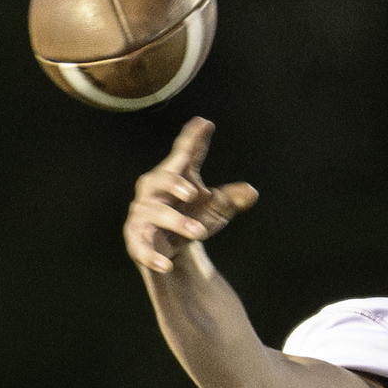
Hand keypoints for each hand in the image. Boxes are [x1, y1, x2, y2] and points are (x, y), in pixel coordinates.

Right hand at [124, 118, 258, 276]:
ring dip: (176, 222)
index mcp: (175, 177)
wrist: (173, 254)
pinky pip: (141, 246)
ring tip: (199, 233)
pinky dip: (153, 256)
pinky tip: (167, 264)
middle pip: (160, 179)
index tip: (205, 123)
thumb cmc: (192, 221)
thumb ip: (232, 199)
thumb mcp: (216, 211)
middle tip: (194, 193)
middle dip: (174, 184)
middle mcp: (154, 191)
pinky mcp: (135, 240)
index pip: (183, 154)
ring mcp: (142, 214)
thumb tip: (252, 191)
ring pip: (154, 213)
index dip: (192, 139)